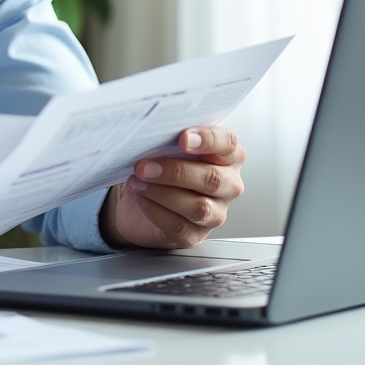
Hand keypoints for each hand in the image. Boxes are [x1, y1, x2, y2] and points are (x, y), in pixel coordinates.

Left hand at [100, 126, 245, 249]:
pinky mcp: (196, 234)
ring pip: (199, 207)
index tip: (183, 138)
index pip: (228, 143)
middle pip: (212, 179)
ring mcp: (216, 212)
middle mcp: (228, 184)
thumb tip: (151, 130)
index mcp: (226, 155)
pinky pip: (179, 226)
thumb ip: (168, 136)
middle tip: (144, 166)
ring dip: (162, 193)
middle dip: (175, 171)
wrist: (140, 195)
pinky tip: (140, 198)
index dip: (208, 140)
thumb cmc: (160, 163)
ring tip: (137, 181)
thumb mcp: (166, 144)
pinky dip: (155, 210)